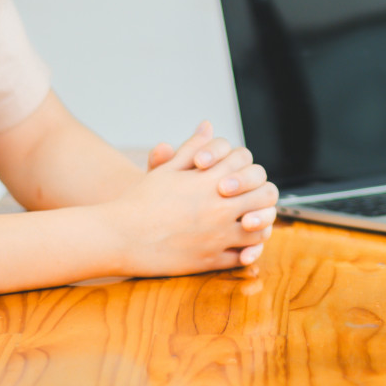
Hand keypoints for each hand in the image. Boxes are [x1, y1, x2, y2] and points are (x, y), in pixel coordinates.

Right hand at [109, 123, 277, 275]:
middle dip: (263, 195)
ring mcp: (218, 236)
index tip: (242, 177)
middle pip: (265, 196)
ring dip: (260, 224)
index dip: (249, 171)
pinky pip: (244, 256)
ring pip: (260, 229)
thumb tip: (208, 125)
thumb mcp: (167, 169)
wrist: (120, 235)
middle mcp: (220, 207)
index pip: (251, 167)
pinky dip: (248, 251)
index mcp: (211, 181)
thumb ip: (192, 147)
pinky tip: (241, 246)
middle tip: (255, 198)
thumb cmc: (141, 200)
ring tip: (251, 222)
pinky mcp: (211, 260)